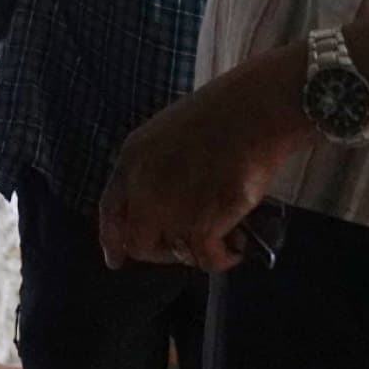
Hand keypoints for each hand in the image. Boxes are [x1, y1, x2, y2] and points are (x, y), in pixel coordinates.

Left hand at [96, 68, 298, 273]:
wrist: (258, 109)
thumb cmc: (227, 112)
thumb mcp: (172, 132)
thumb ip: (156, 169)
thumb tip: (161, 206)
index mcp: (133, 156)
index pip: (110, 211)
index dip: (112, 240)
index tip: (116, 260)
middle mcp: (144, 185)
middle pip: (139, 243)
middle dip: (163, 252)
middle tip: (190, 246)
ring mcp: (171, 206)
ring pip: (178, 253)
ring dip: (200, 252)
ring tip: (226, 238)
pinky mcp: (203, 222)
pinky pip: (207, 258)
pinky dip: (224, 258)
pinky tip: (238, 247)